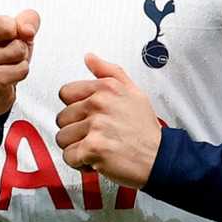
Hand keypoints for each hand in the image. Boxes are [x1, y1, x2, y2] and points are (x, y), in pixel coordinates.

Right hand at [0, 0, 39, 115]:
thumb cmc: (1, 55)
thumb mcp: (17, 32)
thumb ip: (26, 21)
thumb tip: (26, 31)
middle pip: (6, 26)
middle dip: (19, 37)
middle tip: (8, 46)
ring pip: (17, 50)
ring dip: (21, 58)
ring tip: (6, 64)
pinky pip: (19, 69)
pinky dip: (22, 71)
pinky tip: (9, 76)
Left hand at [55, 53, 161, 187]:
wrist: (160, 157)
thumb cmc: (145, 129)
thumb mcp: (133, 92)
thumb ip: (109, 71)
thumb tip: (89, 58)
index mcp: (106, 88)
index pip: (66, 93)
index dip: (75, 108)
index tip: (87, 117)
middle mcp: (99, 103)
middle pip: (62, 118)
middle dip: (75, 130)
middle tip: (95, 135)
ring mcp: (96, 125)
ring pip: (62, 138)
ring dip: (76, 147)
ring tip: (95, 147)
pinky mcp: (93, 148)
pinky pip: (68, 156)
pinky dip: (80, 163)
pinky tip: (95, 159)